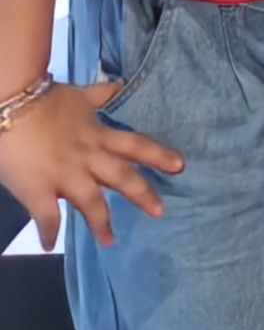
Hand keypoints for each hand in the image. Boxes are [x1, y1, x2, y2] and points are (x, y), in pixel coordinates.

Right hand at [0, 82, 182, 248]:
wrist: (12, 104)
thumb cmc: (44, 100)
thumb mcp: (78, 95)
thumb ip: (99, 95)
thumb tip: (118, 84)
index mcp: (98, 135)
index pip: (136, 145)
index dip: (159, 155)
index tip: (180, 166)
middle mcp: (88, 156)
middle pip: (121, 176)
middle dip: (142, 194)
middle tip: (160, 212)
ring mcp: (64, 174)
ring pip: (91, 201)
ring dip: (101, 223)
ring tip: (109, 241)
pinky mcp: (37, 188)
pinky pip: (47, 216)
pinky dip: (49, 232)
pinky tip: (49, 245)